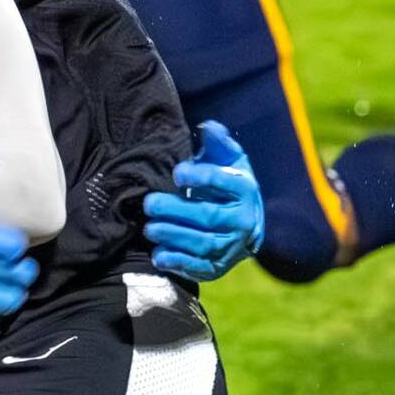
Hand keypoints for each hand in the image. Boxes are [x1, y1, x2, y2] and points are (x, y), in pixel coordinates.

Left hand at [144, 120, 264, 281]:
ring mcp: (232, 246)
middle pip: (209, 217)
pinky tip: (157, 255)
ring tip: (149, 228)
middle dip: (177, 211)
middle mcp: (242, 220)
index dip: (200, 176)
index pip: (223, 181)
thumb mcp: (228, 159)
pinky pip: (200, 267)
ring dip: (173, 237)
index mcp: (244, 189)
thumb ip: (218, 143)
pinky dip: (178, 263)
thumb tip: (208, 127)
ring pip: (203, 243)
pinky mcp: (219, 266)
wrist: (245, 223)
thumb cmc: (228, 184)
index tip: (177, 173)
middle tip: (150, 203)